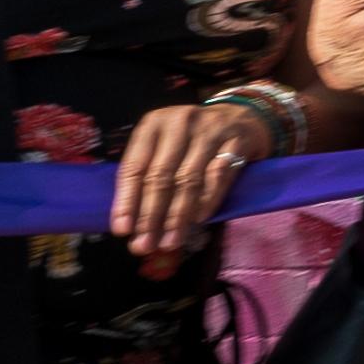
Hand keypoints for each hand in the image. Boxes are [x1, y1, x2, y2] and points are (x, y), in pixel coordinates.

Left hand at [98, 89, 283, 266]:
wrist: (240, 118)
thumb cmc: (191, 140)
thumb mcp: (163, 146)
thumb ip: (146, 176)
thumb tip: (130, 225)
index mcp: (153, 124)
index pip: (134, 167)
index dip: (127, 201)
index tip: (123, 231)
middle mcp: (180, 123)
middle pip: (160, 176)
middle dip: (151, 216)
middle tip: (145, 245)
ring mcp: (210, 131)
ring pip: (188, 180)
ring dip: (177, 217)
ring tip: (169, 242)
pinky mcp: (236, 142)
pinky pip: (218, 176)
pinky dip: (207, 200)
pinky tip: (198, 219)